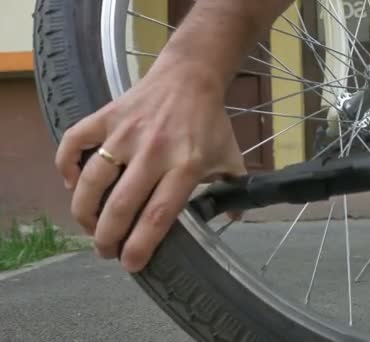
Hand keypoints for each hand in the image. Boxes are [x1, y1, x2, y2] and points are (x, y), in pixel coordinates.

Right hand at [56, 61, 245, 272]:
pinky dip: (65, 164)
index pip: (159, 214)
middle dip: (107, 237)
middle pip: (122, 204)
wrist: (189, 77)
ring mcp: (125, 133)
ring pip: (92, 179)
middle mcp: (154, 152)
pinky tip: (72, 182)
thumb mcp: (230, 156)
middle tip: (105, 251)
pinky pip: (74, 141)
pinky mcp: (106, 116)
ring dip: (84, 210)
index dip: (141, 244)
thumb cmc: (210, 122)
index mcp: (186, 165)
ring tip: (89, 226)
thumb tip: (235, 217)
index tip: (131, 263)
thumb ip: (233, 188)